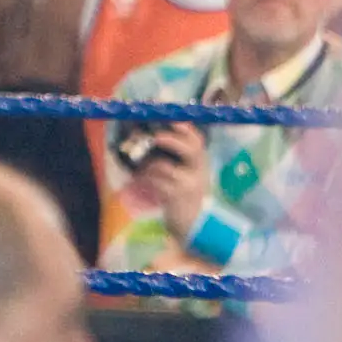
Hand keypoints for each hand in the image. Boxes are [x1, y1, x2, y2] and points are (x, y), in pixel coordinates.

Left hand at [137, 123, 210, 240]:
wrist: (193, 222)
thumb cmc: (186, 192)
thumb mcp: (189, 172)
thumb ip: (177, 156)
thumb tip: (153, 133)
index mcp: (201, 161)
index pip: (198, 140)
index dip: (185, 128)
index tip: (171, 119)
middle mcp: (199, 170)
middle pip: (190, 148)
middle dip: (170, 139)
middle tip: (154, 136)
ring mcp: (189, 183)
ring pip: (163, 165)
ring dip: (147, 164)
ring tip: (140, 168)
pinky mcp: (176, 196)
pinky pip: (155, 181)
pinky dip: (144, 178)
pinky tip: (140, 179)